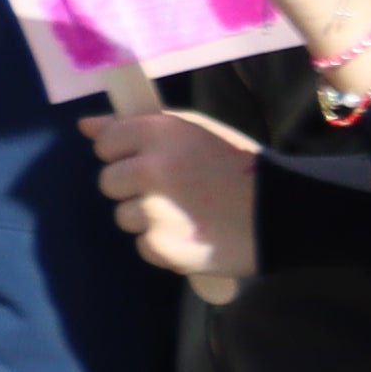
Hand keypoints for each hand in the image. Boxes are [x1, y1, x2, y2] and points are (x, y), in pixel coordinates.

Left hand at [81, 103, 263, 284]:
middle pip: (108, 181)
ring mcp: (154, 210)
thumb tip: (84, 126)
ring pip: (124, 216)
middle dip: (133, 187)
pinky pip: (143, 245)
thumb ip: (140, 125)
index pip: (106, 142)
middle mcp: (152, 168)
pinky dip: (164, 244)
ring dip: (149, 218)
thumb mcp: (196, 132)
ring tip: (189, 217)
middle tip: (174, 192)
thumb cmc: (241, 167)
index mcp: (161, 132)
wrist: (285, 213)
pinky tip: (194, 236)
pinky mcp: (160, 246)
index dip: (126, 153)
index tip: (152, 161)